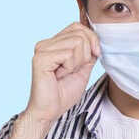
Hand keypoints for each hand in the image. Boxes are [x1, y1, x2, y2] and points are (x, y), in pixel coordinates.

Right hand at [3, 22, 97, 138]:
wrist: (49, 111)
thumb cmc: (62, 94)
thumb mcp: (82, 69)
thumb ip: (88, 52)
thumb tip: (97, 39)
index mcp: (53, 44)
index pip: (77, 26)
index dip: (91, 38)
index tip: (95, 55)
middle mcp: (45, 43)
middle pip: (80, 33)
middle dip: (86, 53)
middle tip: (75, 69)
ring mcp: (42, 49)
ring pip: (77, 42)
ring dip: (78, 62)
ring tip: (66, 73)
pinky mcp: (41, 58)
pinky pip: (69, 54)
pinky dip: (71, 66)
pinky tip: (60, 75)